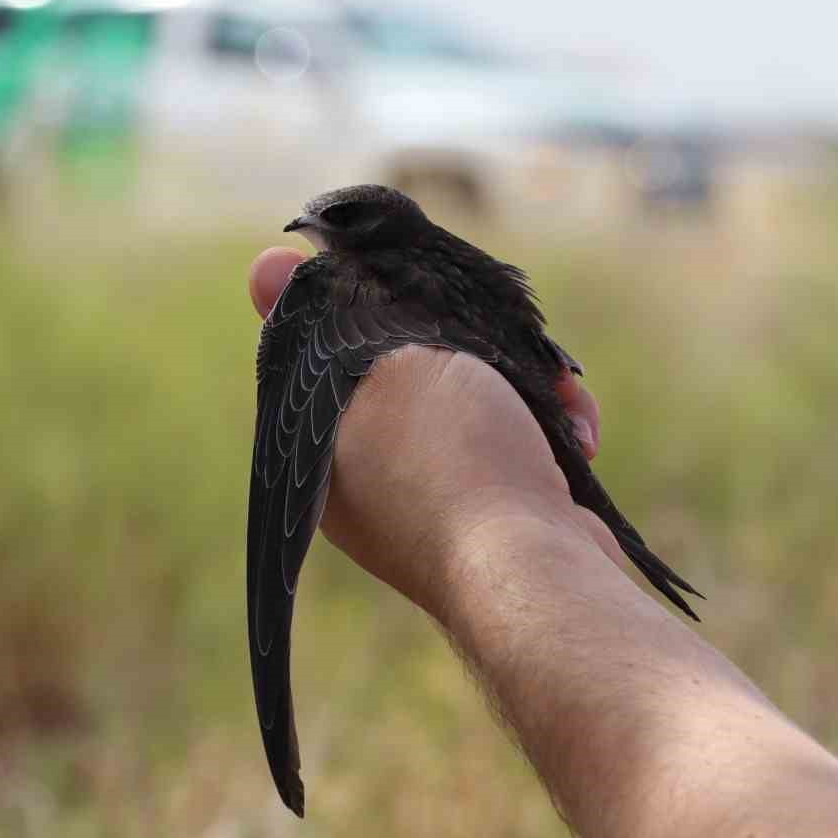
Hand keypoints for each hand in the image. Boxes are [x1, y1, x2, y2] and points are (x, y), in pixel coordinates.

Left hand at [248, 247, 614, 615]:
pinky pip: (520, 442)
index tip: (414, 284)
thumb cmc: (450, 461)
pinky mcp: (498, 511)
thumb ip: (336, 315)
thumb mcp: (386, 364)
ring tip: (556, 399)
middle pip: (414, 368)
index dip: (374, 305)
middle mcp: (365, 479)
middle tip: (503, 343)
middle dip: (475, 345)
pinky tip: (575, 435)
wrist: (534, 572)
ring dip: (529, 383)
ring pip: (482, 397)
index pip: (327, 351)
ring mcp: (435, 498)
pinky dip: (549, 427)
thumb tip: (262, 265)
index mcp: (315, 449)